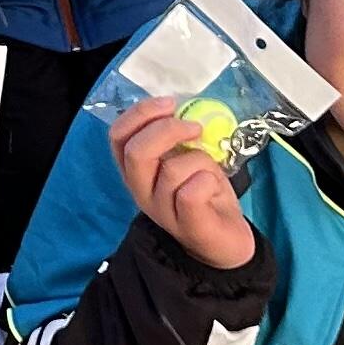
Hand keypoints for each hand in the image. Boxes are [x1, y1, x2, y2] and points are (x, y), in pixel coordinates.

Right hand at [111, 94, 259, 270]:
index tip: (169, 103)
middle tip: (193, 128)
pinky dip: (208, 179)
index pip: (117, 137)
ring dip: (200, 159)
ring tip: (209, 169)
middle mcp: (141, 191)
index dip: (140, 113)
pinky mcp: (188, 225)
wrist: (226, 241)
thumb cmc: (204, 191)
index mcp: (136, 171)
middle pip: (136, 152)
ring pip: (172, 170)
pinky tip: (213, 186)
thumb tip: (177, 106)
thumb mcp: (185, 157)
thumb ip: (174, 137)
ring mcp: (162, 211)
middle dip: (166, 130)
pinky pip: (191, 192)